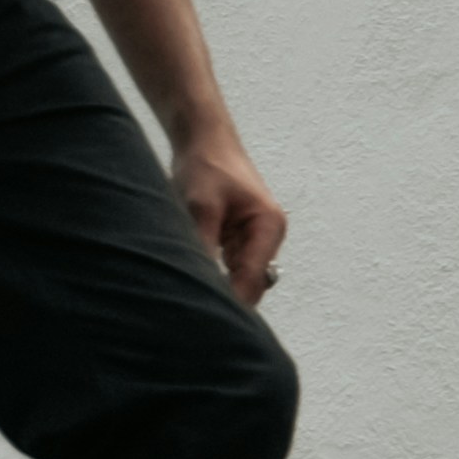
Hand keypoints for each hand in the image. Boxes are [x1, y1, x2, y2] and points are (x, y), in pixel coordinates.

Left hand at [172, 124, 288, 309]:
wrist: (202, 140)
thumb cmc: (206, 166)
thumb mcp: (201, 207)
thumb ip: (204, 246)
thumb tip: (200, 285)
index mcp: (269, 227)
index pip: (252, 279)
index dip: (230, 302)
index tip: (202, 318)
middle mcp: (268, 237)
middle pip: (249, 285)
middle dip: (225, 298)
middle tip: (191, 313)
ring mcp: (254, 240)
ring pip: (237, 280)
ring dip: (216, 286)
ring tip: (189, 297)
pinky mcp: (237, 241)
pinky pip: (227, 269)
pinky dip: (211, 274)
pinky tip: (190, 279)